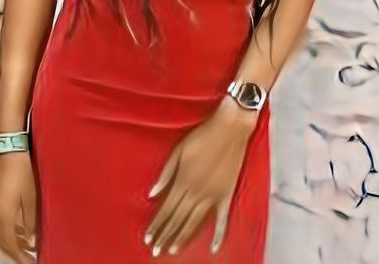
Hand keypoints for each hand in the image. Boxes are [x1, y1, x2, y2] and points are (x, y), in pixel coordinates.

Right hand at [0, 152, 36, 262]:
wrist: (7, 150)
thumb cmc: (22, 172)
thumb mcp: (30, 197)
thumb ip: (30, 221)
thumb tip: (30, 240)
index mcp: (2, 217)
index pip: (11, 246)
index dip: (21, 257)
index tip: (33, 262)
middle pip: (3, 243)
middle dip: (15, 253)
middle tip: (30, 258)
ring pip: (0, 235)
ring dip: (11, 244)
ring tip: (27, 250)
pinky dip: (8, 234)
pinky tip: (19, 234)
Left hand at [144, 97, 258, 255]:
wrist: (230, 128)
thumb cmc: (202, 135)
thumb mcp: (178, 150)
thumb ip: (165, 173)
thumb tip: (151, 194)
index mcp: (182, 181)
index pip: (165, 209)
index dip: (156, 225)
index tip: (148, 238)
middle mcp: (196, 192)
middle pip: (177, 219)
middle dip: (165, 236)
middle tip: (156, 251)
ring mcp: (212, 196)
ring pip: (194, 222)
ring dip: (182, 238)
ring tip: (172, 251)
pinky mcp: (227, 195)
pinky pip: (222, 220)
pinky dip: (219, 236)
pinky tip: (214, 249)